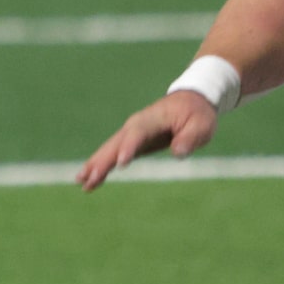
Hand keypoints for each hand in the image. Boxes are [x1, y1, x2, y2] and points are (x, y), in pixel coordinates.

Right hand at [77, 91, 218, 191]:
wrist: (190, 101)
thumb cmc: (197, 113)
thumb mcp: (202, 125)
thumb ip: (190, 138)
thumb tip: (177, 153)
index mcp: (152, 119)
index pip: (137, 134)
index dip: (128, 147)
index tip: (120, 163)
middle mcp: (135, 126)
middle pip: (115, 144)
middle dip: (102, 161)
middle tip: (89, 178)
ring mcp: (131, 134)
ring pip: (109, 150)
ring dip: (95, 165)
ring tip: (81, 182)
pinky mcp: (131, 143)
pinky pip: (112, 155)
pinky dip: (100, 166)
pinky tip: (90, 181)